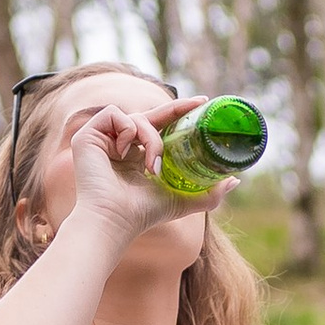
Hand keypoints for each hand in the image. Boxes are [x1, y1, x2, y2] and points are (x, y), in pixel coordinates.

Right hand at [58, 96, 228, 248]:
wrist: (115, 220)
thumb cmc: (143, 215)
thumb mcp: (183, 200)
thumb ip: (210, 193)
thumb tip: (235, 180)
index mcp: (137, 156)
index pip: (160, 127)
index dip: (179, 114)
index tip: (203, 104)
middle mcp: (120, 145)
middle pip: (150, 116)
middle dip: (177, 109)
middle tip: (201, 104)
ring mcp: (103, 139)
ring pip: (138, 117)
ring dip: (152, 138)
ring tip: (152, 167)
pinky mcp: (88, 134)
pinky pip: (116, 114)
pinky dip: (128, 131)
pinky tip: (125, 153)